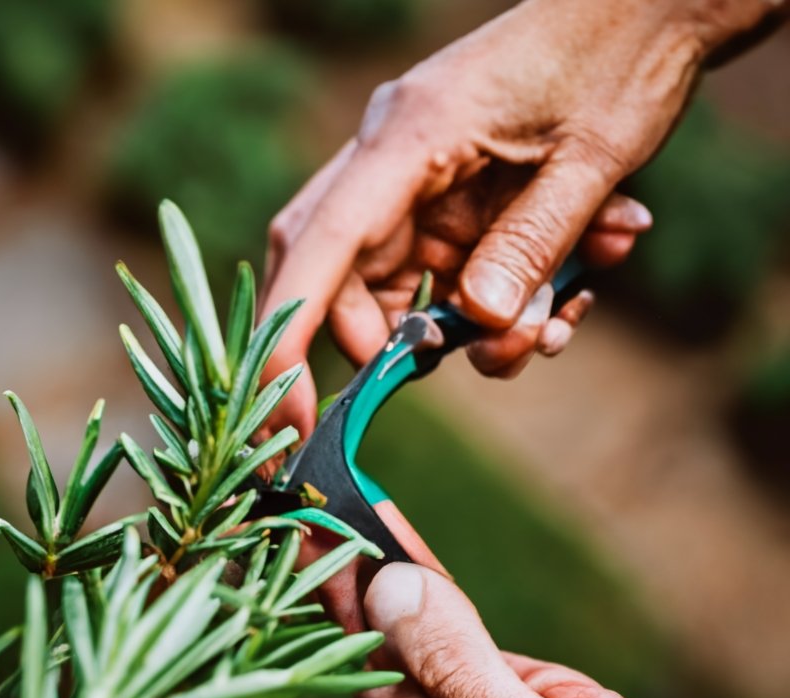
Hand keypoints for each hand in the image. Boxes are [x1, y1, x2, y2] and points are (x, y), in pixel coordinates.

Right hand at [261, 0, 775, 434]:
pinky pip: (444, 271)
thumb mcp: (592, 156)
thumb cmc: (623, 54)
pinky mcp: (447, 195)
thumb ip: (529, 244)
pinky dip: (494, 300)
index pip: (321, 245)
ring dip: (463, 326)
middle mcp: (392, 157)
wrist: (652, 5)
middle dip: (389, 338)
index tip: (291, 411)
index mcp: (409, 136)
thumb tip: (476, 323)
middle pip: (340, 273)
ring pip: (396, 284)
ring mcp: (416, 177)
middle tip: (462, 359)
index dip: (291, 334)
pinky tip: (569, 289)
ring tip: (553, 322)